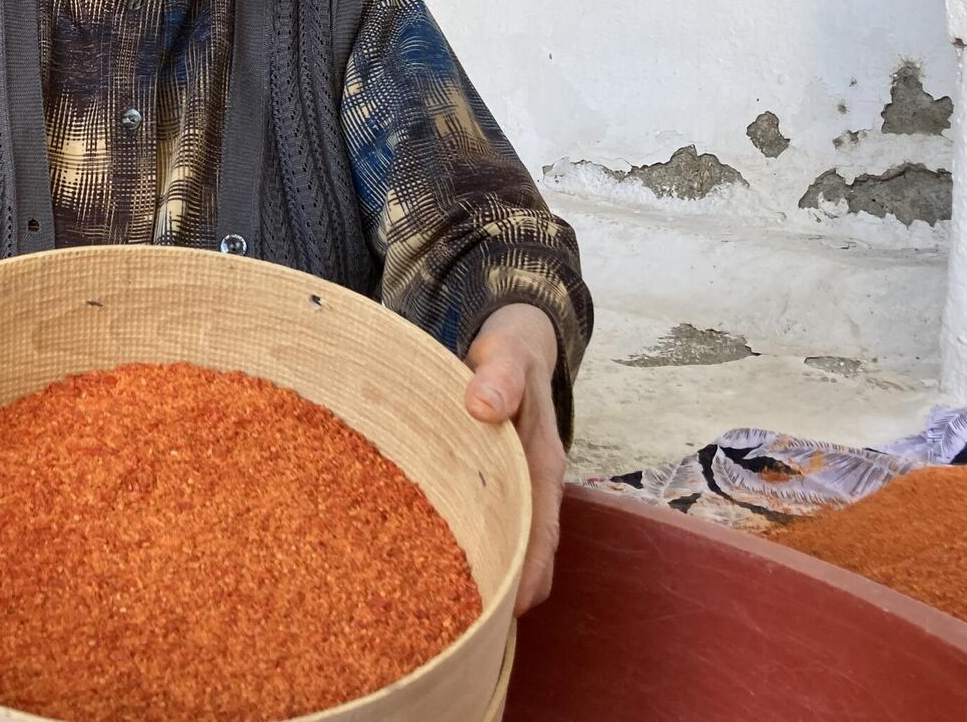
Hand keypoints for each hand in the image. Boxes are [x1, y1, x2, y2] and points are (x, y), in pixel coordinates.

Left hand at [463, 303, 564, 615]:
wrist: (511, 339)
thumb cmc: (511, 349)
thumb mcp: (508, 353)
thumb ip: (500, 377)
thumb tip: (483, 406)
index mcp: (542, 464)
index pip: (541, 531)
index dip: (528, 572)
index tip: (510, 609)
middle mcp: (529, 483)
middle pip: (521, 547)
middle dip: (499, 586)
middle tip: (464, 627)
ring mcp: (507, 484)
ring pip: (498, 537)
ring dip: (479, 568)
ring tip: (441, 609)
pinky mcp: (482, 479)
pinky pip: (475, 518)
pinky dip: (461, 542)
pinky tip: (425, 559)